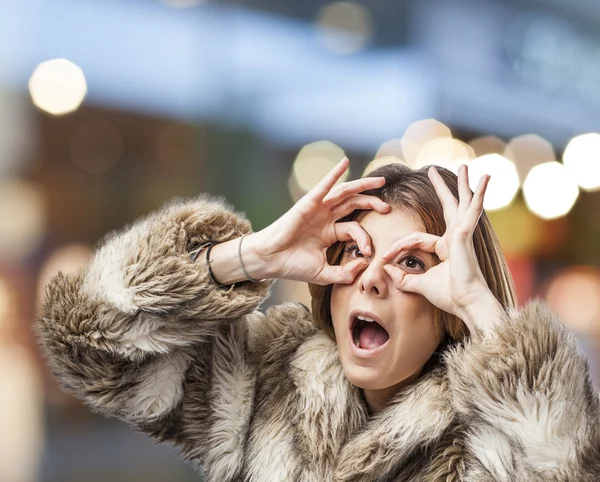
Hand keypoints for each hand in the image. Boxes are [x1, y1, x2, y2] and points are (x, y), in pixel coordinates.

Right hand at [249, 157, 389, 284]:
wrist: (271, 260)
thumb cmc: (293, 266)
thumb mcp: (324, 274)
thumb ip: (344, 273)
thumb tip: (364, 265)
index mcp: (329, 232)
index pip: (354, 228)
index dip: (365, 239)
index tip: (367, 254)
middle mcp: (325, 217)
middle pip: (354, 204)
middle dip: (372, 202)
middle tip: (387, 207)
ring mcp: (318, 209)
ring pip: (344, 193)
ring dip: (363, 185)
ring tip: (380, 181)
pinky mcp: (308, 203)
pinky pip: (324, 185)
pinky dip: (334, 173)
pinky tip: (344, 163)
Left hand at [381, 165, 500, 332]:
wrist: (467, 303)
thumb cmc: (449, 296)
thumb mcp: (420, 285)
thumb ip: (404, 278)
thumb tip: (386, 271)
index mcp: (447, 247)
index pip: (417, 238)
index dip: (398, 247)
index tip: (385, 258)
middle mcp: (456, 238)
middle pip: (448, 207)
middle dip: (441, 189)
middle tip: (432, 171)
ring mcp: (463, 234)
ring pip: (462, 203)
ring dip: (462, 185)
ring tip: (465, 166)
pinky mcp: (465, 234)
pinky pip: (471, 210)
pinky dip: (479, 196)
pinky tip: (485, 180)